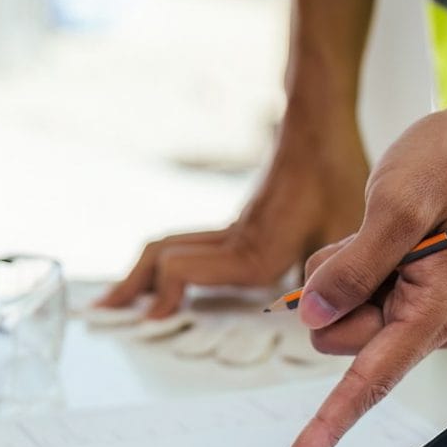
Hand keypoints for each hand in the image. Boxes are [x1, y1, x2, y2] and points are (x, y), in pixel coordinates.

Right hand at [99, 107, 368, 316]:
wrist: (320, 122)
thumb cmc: (336, 174)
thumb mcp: (344, 231)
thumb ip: (333, 279)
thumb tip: (325, 319)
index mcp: (253, 250)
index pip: (180, 270)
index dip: (161, 297)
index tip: (151, 323)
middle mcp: (233, 240)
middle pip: (158, 257)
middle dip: (129, 288)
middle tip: (102, 314)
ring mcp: (231, 229)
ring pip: (167, 249)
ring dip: (139, 275)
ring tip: (120, 301)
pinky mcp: (239, 222)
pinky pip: (187, 245)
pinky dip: (163, 265)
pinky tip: (165, 281)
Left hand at [285, 96, 446, 446]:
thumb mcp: (396, 202)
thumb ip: (355, 264)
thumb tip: (315, 314)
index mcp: (436, 313)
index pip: (371, 380)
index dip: (330, 424)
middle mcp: (433, 326)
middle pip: (339, 341)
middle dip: (335, 293)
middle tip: (367, 237)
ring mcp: (422, 314)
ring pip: (342, 318)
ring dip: (344, 275)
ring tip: (382, 231)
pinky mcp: (410, 298)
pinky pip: (354, 298)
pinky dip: (353, 267)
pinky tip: (385, 236)